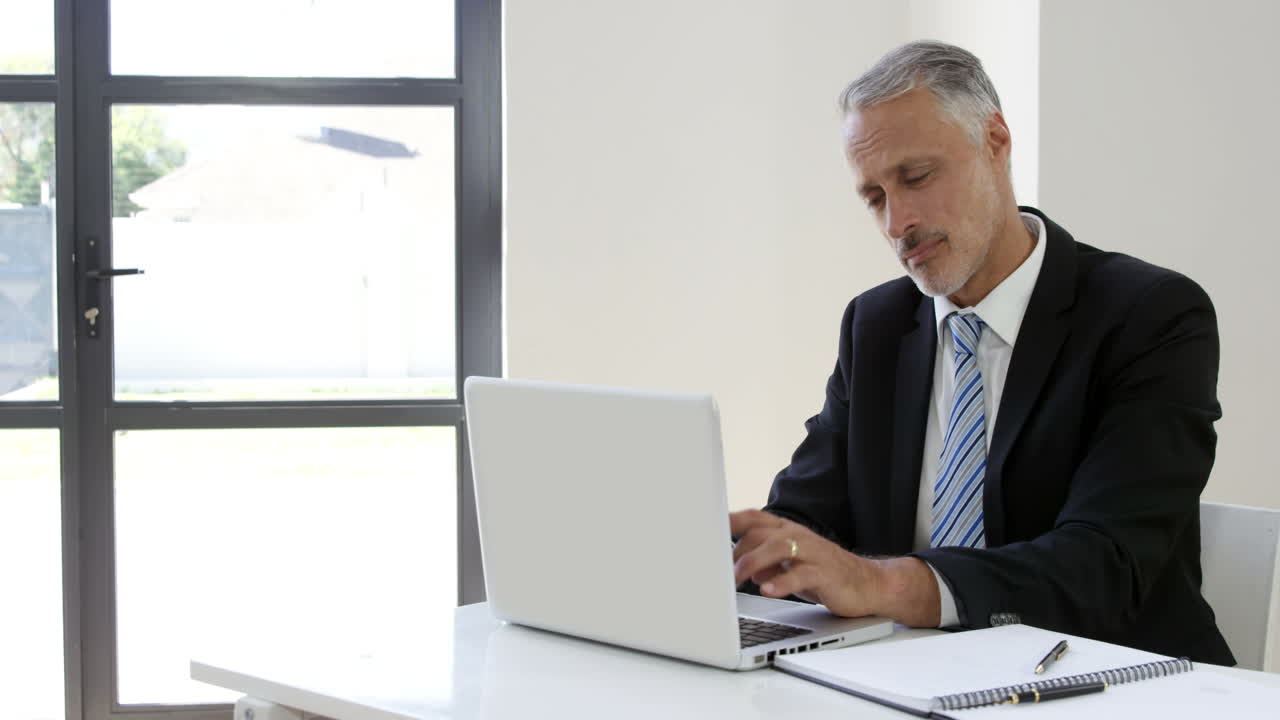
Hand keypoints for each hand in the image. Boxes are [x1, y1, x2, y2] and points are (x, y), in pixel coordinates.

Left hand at [729, 509, 941, 624]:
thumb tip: (739, 569)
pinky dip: (780, 582)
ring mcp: (812, 553)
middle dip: (736, 551)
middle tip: (720, 574)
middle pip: (759, 532)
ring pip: (776, 547)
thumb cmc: (823, 573)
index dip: (729, 520)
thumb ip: (763, 564)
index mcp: (787, 531)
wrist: (868, 584)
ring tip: (737, 579)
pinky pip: (800, 575)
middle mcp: (798, 536)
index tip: (704, 526)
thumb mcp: (788, 567)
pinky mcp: (825, 573)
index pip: (753, 518)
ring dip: (752, 563)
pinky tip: (766, 590)